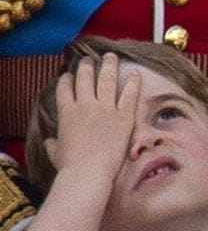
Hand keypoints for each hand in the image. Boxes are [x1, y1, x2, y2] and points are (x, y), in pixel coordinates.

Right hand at [46, 53, 139, 182]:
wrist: (89, 173)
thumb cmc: (71, 167)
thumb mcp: (55, 153)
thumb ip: (53, 143)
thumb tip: (49, 141)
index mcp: (66, 112)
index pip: (64, 87)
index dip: (67, 79)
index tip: (69, 75)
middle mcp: (85, 105)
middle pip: (85, 78)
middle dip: (87, 66)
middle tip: (90, 59)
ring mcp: (105, 110)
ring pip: (106, 79)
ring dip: (108, 65)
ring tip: (110, 57)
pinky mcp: (123, 118)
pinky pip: (129, 95)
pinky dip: (132, 83)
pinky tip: (135, 73)